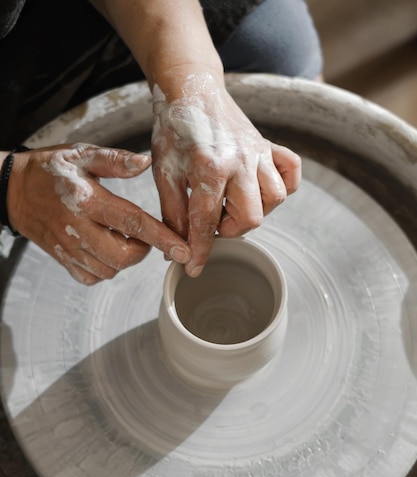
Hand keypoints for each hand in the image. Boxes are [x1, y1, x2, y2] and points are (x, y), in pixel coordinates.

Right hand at [8, 143, 190, 284]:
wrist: (12, 190)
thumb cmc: (50, 170)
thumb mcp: (81, 155)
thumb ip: (115, 160)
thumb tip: (145, 162)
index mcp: (87, 200)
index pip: (133, 223)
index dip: (163, 238)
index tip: (184, 250)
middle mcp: (78, 228)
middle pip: (124, 256)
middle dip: (143, 249)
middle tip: (140, 234)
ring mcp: (69, 248)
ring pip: (110, 269)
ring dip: (124, 258)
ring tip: (120, 237)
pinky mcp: (63, 260)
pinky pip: (93, 277)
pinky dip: (105, 268)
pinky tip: (104, 248)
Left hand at [151, 71, 300, 276]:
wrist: (190, 89)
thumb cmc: (174, 131)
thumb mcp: (164, 174)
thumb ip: (172, 213)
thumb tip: (176, 249)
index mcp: (210, 167)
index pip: (207, 222)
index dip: (200, 251)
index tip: (193, 269)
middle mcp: (240, 161)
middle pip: (251, 217)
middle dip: (230, 230)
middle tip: (213, 221)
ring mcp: (259, 152)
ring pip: (275, 198)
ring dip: (255, 210)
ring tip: (233, 205)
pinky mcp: (269, 146)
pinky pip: (291, 172)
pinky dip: (283, 185)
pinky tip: (260, 189)